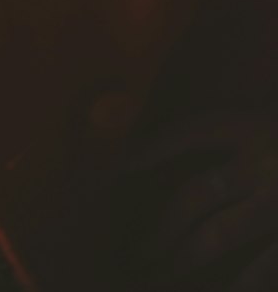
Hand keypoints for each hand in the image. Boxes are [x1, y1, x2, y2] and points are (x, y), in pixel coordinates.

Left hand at [127, 110, 277, 289]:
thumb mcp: (274, 112)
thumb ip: (248, 122)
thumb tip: (219, 126)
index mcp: (252, 126)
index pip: (191, 132)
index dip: (154, 147)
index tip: (122, 164)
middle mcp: (258, 164)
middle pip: (195, 194)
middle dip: (163, 226)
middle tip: (136, 252)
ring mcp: (276, 204)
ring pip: (218, 234)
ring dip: (184, 257)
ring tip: (157, 276)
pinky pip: (265, 266)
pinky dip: (244, 282)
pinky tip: (224, 291)